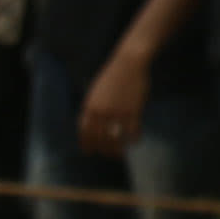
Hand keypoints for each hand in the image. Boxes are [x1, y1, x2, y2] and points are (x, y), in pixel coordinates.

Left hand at [76, 47, 149, 162]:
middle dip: (103, 150)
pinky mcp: (133, 111)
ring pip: (115, 139)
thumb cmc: (113, 75)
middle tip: (109, 155)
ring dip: (118, 150)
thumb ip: (92, 107)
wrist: (129, 63)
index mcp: (89, 106)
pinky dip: (134, 139)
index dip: (86, 144)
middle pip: (99, 139)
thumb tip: (91, 126)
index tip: (90, 152)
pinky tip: (135, 140)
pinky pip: (132, 132)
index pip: (84, 131)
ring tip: (121, 153)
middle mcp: (101, 111)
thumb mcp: (96, 90)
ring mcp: (117, 112)